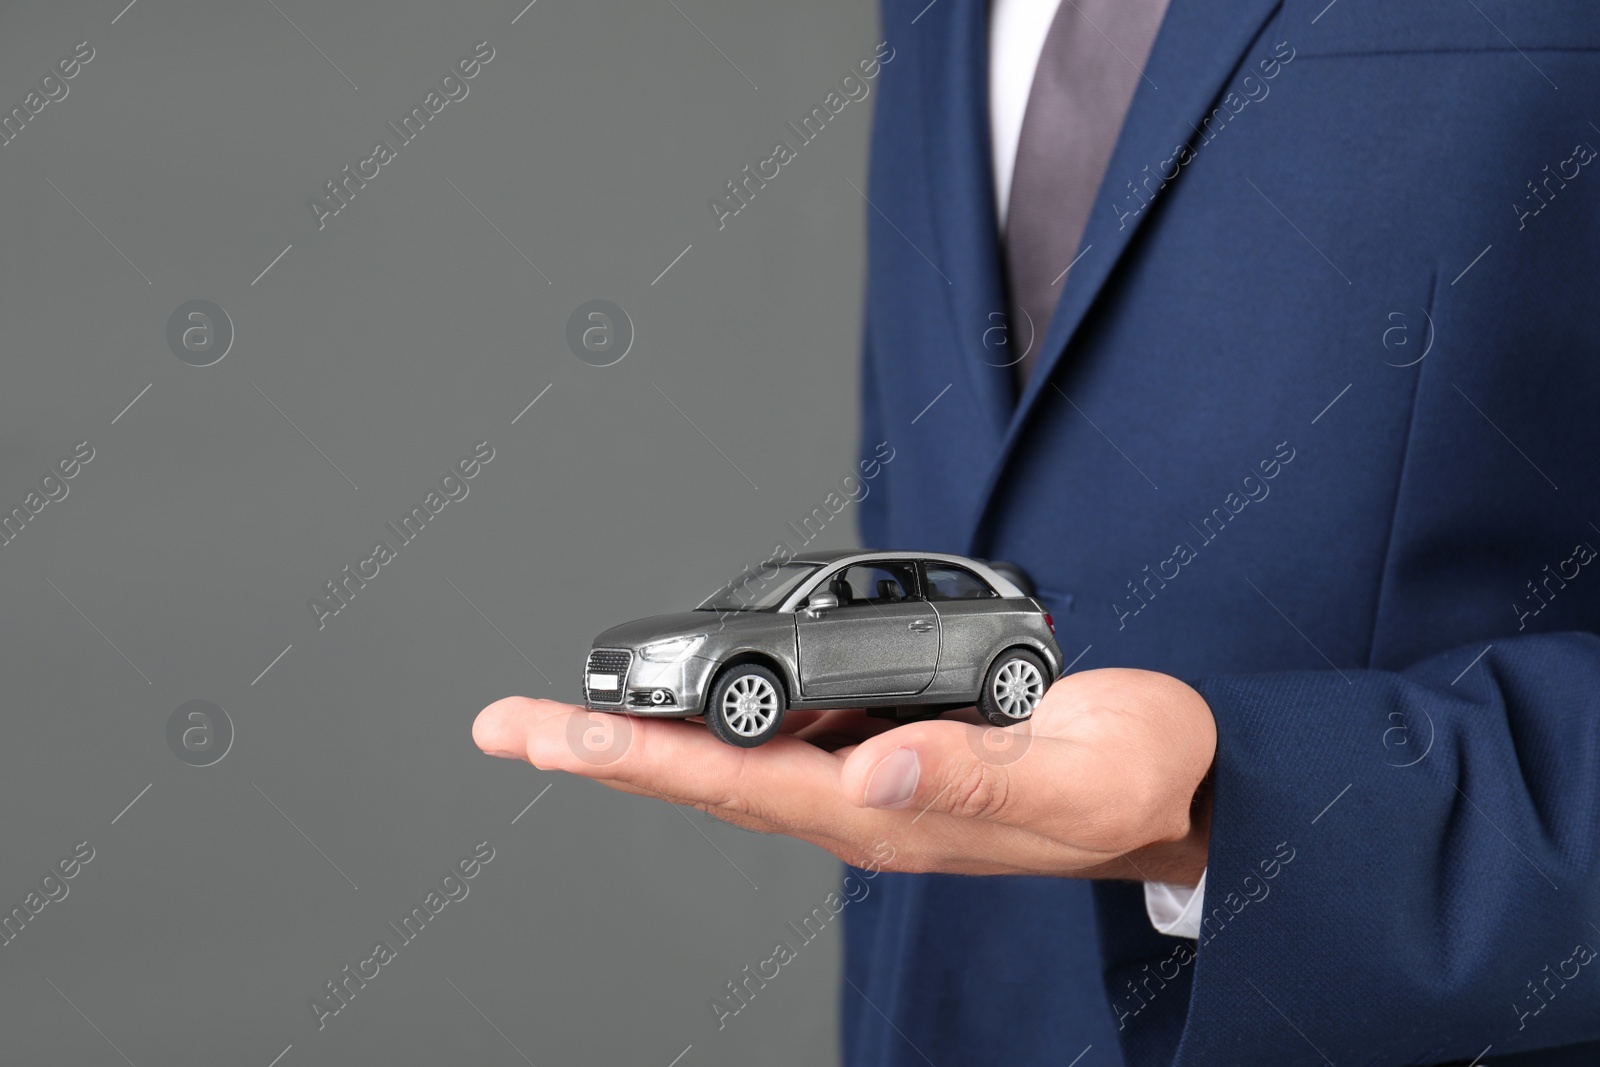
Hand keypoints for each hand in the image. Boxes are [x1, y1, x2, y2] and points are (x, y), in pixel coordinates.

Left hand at [473, 668, 1215, 883]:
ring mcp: (874, 782)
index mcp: (891, 815)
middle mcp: (864, 804)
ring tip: (564, 716)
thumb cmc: (1139, 781)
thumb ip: (979, 777)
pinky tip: (686, 707)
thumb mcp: (1078, 776)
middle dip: (603, 751)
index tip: (556, 735)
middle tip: (509, 725)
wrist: (1180, 786)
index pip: (737, 787)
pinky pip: (783, 739)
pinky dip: (717, 721)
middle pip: (707, 779)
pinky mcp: (894, 750)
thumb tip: (873, 771)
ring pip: (735, 761)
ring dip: (646, 738)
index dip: (640, 758)